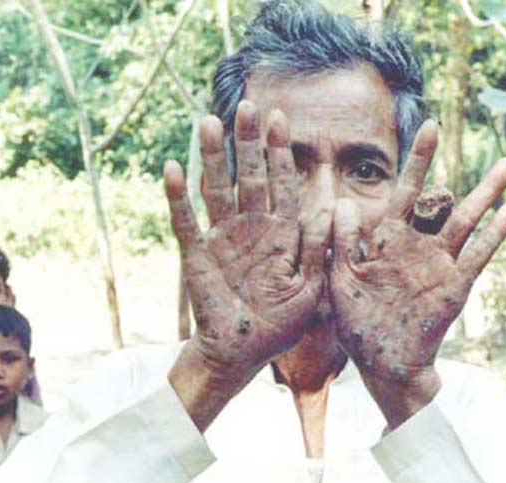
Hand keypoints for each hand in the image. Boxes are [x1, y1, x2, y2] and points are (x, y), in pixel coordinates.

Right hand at [166, 102, 328, 430]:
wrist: (243, 353)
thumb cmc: (280, 323)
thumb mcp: (311, 287)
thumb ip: (318, 249)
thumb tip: (333, 208)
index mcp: (282, 233)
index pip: (282, 184)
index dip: (280, 153)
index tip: (281, 119)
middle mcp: (251, 228)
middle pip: (249, 176)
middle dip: (249, 143)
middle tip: (248, 107)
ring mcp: (222, 238)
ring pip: (218, 189)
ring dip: (214, 157)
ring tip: (210, 122)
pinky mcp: (197, 255)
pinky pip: (186, 222)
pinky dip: (178, 197)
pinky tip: (173, 169)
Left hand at [329, 120, 505, 428]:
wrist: (381, 364)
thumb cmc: (356, 324)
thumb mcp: (341, 280)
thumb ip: (343, 243)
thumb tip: (342, 202)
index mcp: (386, 240)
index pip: (403, 191)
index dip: (416, 161)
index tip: (429, 127)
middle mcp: (415, 245)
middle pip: (439, 200)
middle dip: (452, 170)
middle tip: (476, 140)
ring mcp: (437, 264)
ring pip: (465, 221)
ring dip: (487, 194)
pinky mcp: (453, 286)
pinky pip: (476, 255)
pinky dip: (495, 233)